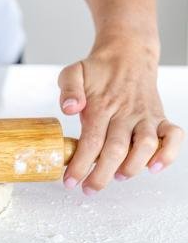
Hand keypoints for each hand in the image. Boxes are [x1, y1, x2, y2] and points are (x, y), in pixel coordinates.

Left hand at [58, 36, 183, 194]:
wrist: (129, 53)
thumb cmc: (98, 69)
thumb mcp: (73, 72)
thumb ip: (68, 89)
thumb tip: (70, 109)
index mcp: (102, 105)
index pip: (91, 140)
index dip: (80, 164)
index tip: (70, 181)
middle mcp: (125, 113)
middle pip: (116, 150)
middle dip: (101, 175)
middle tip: (89, 189)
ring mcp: (145, 116)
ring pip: (145, 146)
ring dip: (132, 167)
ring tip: (117, 177)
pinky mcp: (160, 118)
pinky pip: (173, 136)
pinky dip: (169, 153)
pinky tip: (154, 167)